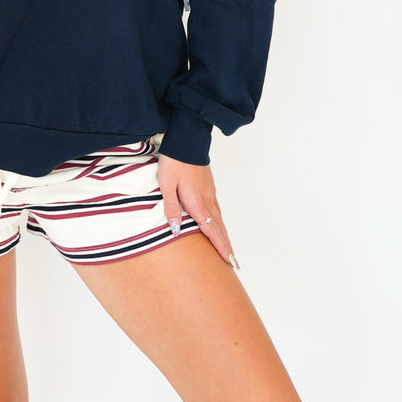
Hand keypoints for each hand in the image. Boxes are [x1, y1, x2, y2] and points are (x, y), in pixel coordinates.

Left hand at [156, 153, 239, 269]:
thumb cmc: (174, 161)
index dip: (220, 247)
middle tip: (235, 263)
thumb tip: (176, 231)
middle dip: (227, 246)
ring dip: (225, 235)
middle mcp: (207, 199)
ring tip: (228, 248)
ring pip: (219, 218)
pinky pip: (216, 208)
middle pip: (220, 227)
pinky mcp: (209, 185)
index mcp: (197, 202)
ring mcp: (210, 191)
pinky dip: (220, 221)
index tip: (230, 262)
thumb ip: (172, 208)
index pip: (211, 230)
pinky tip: (218, 224)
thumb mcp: (166, 185)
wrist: (187, 139)